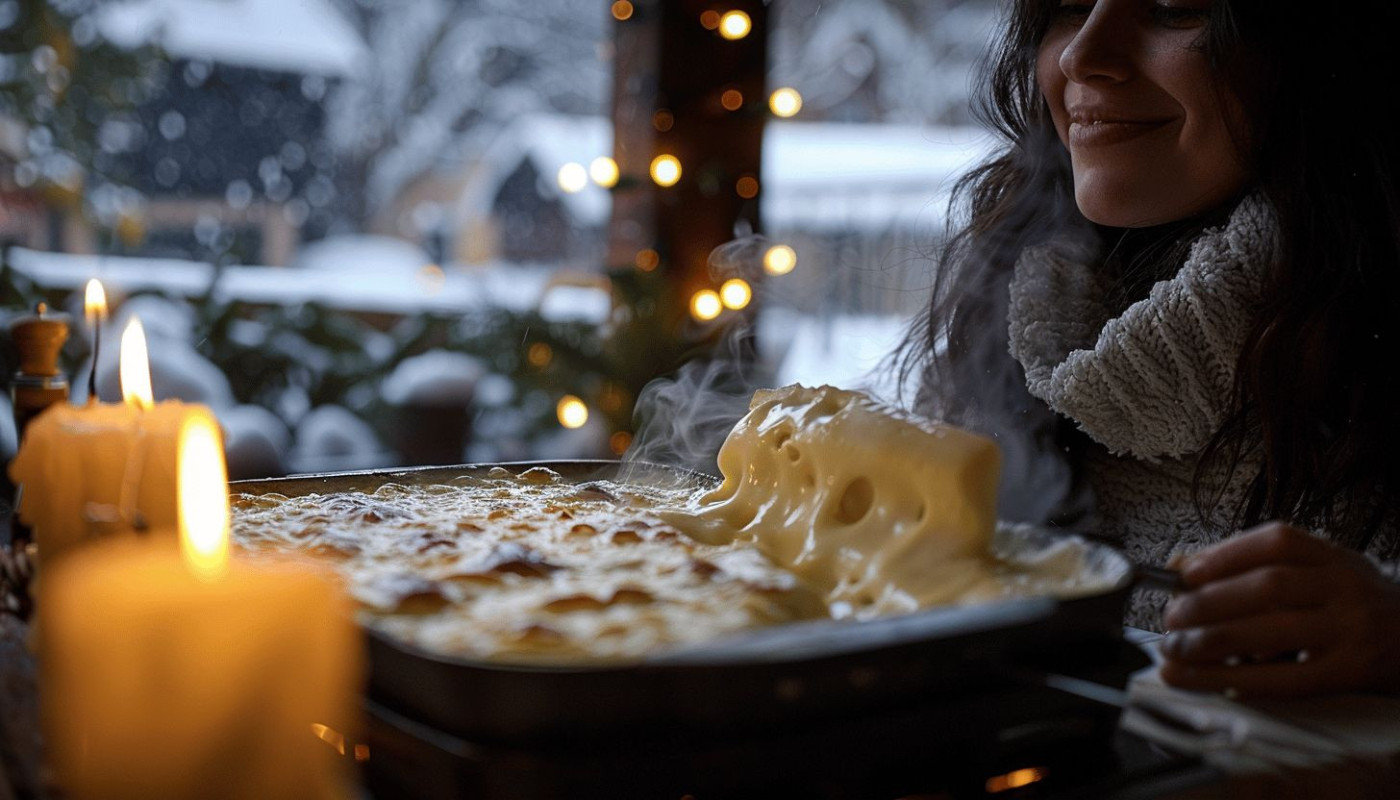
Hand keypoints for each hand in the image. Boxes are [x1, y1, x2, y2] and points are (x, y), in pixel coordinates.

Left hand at [1159, 521, 1399, 696]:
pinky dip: (1236, 680)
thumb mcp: (1317, 570)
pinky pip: (1284, 679)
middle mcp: (1344, 587)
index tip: (1183, 573)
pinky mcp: (1346, 673)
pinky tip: (1204, 681)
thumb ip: (1255, 564)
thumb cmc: (1351, 603)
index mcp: (1332, 556)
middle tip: (1170, 619)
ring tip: (1174, 651)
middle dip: (1208, 603)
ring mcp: (1349, 630)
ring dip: (1211, 643)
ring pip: (1271, 632)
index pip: (1276, 543)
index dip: (1224, 555)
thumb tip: (1180, 566)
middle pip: (1268, 588)